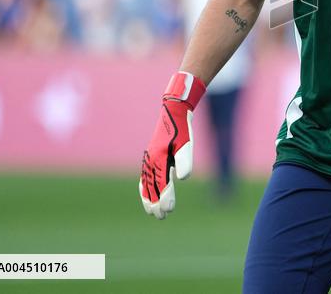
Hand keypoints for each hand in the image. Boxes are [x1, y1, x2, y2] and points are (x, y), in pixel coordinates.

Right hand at [140, 71, 205, 219]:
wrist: (173, 112)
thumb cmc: (181, 129)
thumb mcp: (186, 144)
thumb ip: (184, 161)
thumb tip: (182, 178)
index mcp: (158, 160)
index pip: (161, 184)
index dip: (165, 198)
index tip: (168, 211)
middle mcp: (150, 161)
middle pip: (151, 187)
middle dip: (155, 203)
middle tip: (160, 217)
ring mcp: (149, 158)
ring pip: (145, 183)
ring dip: (148, 198)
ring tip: (151, 211)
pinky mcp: (151, 156)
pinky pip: (144, 176)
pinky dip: (144, 187)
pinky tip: (146, 192)